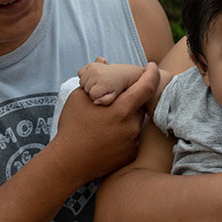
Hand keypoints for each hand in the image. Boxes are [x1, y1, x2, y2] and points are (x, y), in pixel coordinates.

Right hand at [55, 62, 159, 179]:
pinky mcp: (131, 154)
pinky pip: (132, 137)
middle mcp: (132, 125)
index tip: (152, 66)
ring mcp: (133, 141)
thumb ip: (95, 79)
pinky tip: (107, 136)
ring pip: (135, 122)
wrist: (69, 162)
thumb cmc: (72, 127)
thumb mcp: (78, 98)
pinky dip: (124, 133)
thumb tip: (102, 60)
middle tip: (116, 99)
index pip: (147, 86)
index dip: (152, 74)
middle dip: (130, 99)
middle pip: (139, 104)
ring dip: (126, 117)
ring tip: (105, 122)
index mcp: (122, 109)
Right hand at [78, 57, 124, 104]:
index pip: (92, 95)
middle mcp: (97, 74)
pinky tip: (92, 77)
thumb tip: (95, 101)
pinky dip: (84, 76)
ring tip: (97, 83)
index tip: (103, 93)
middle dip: (91, 91)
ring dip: (87, 84)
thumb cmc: (117, 87)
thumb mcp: (114, 96)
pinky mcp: (91, 64)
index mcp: (103, 82)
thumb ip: (105, 101)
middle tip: (100, 88)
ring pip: (82, 82)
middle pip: (86, 88)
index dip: (96, 97)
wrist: (121, 74)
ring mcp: (93, 67)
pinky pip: (80, 73)